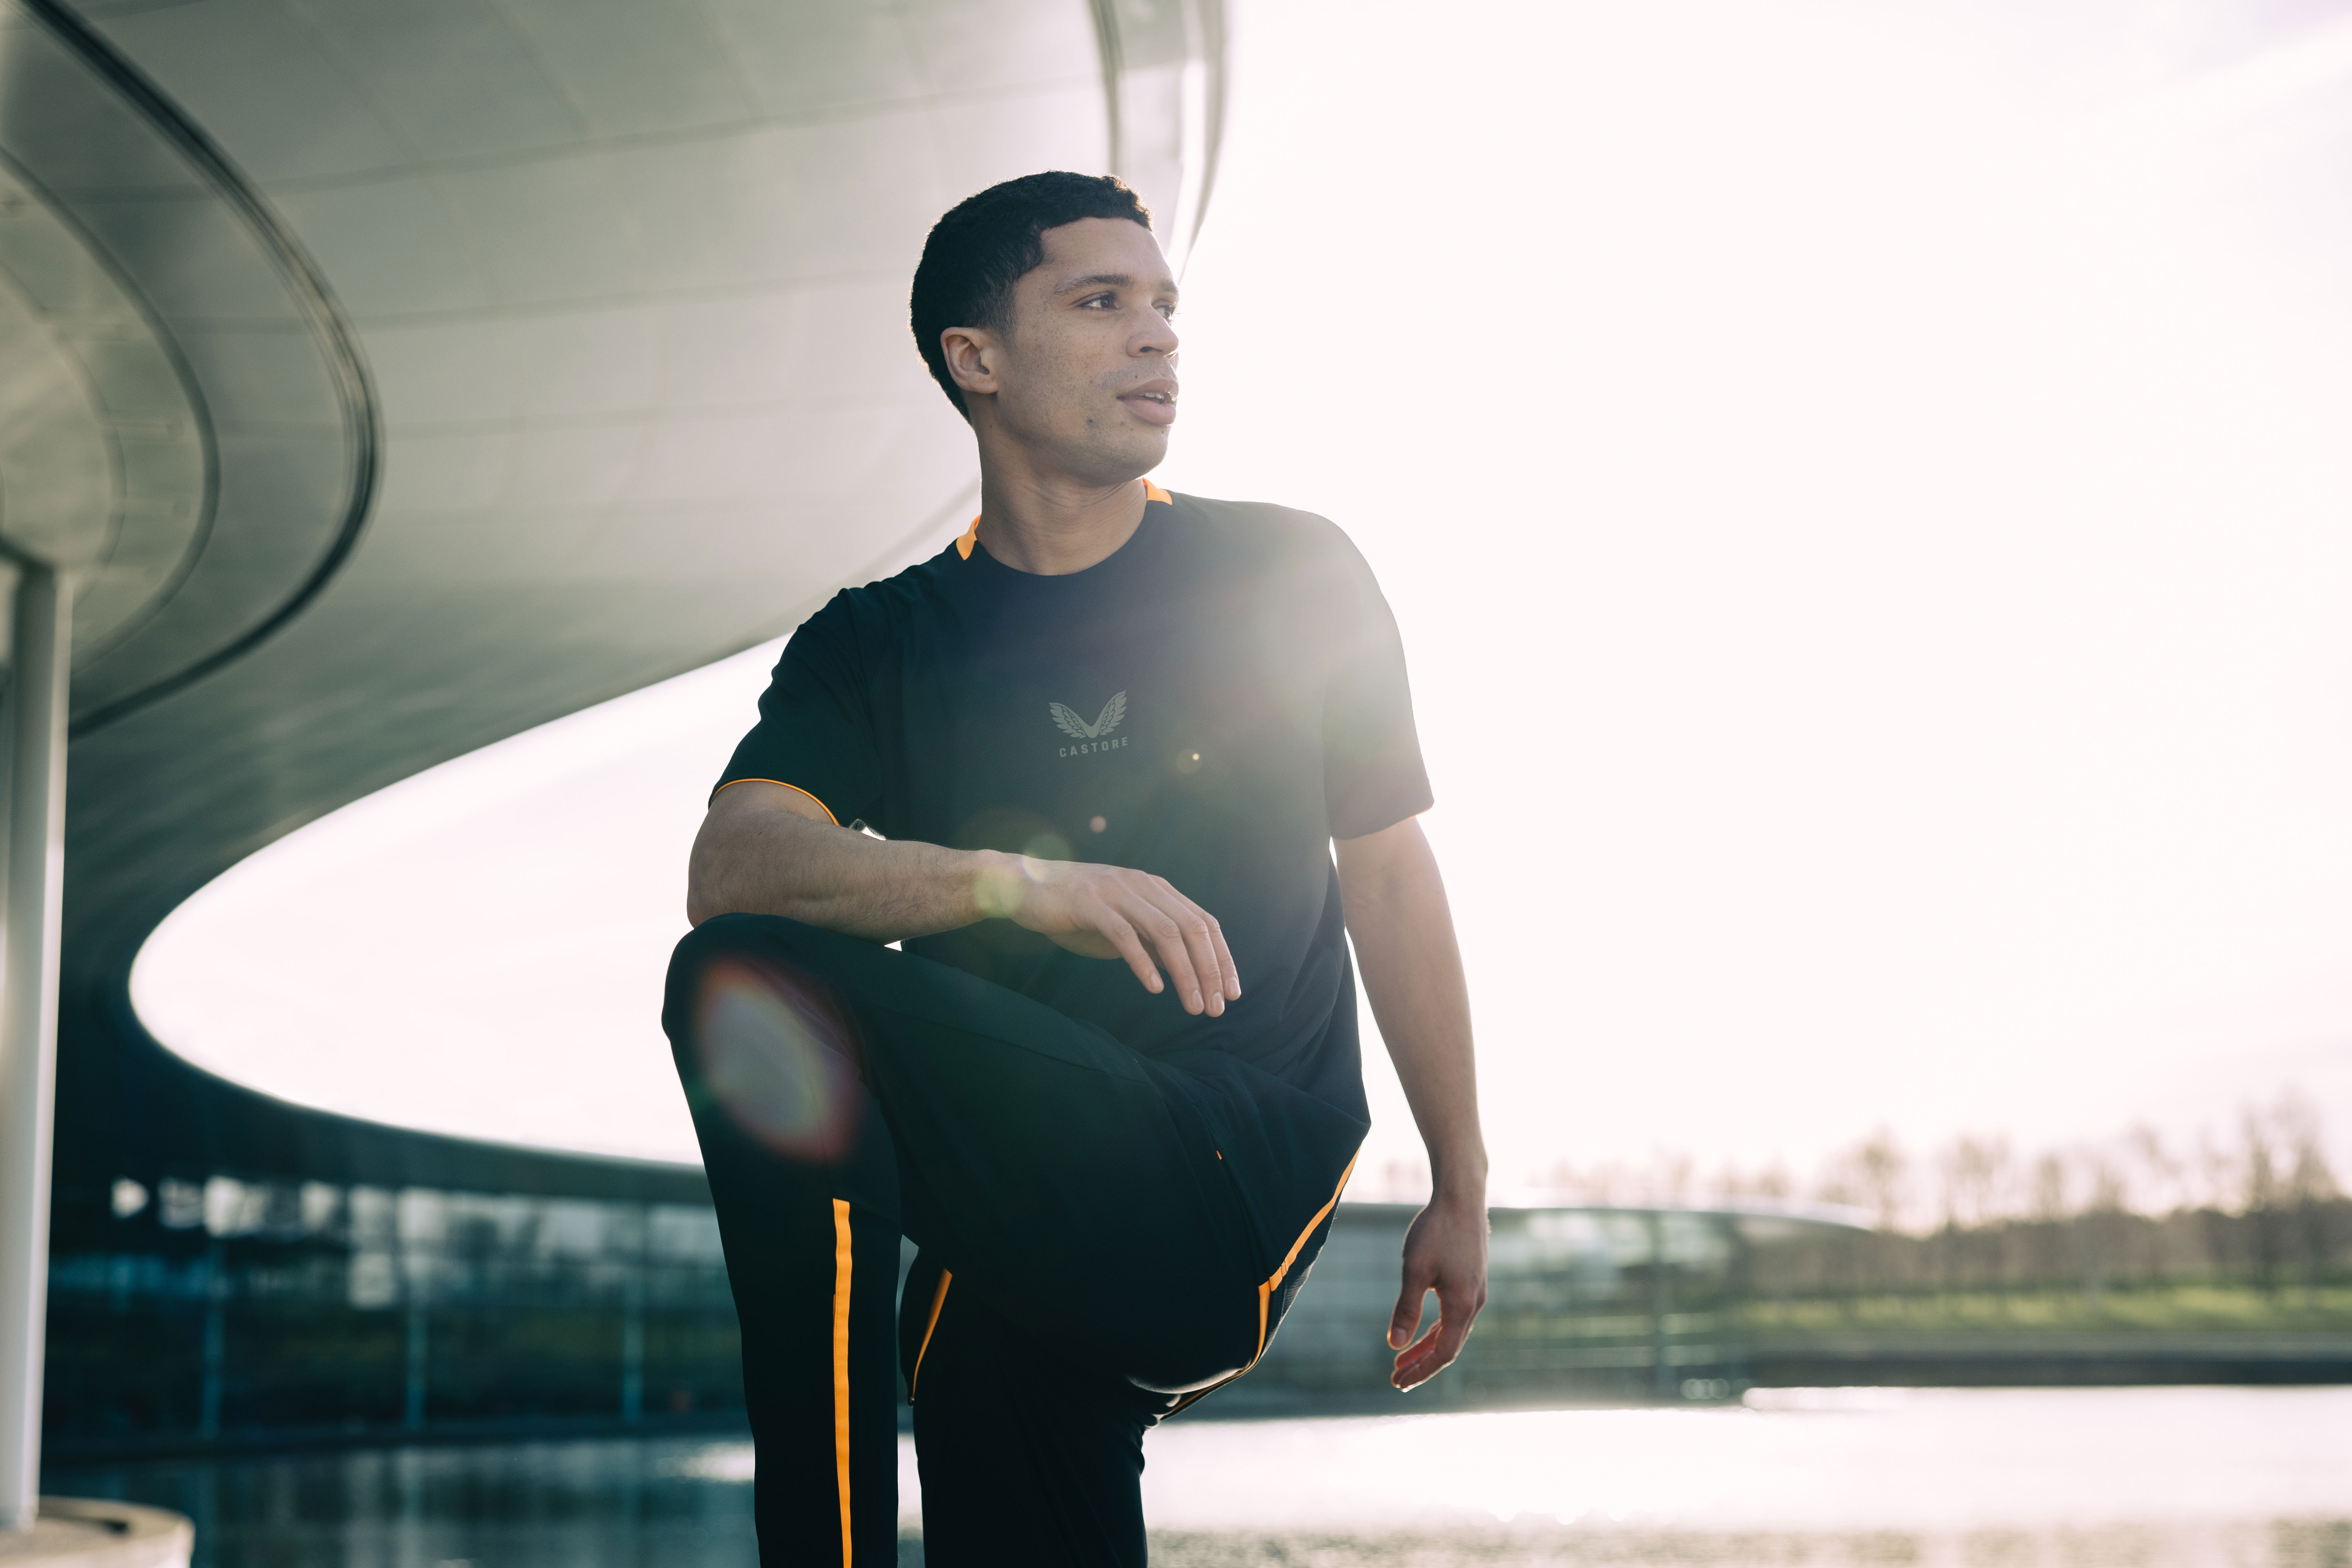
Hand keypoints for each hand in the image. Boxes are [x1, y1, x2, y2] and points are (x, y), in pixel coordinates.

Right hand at [978, 855, 1241, 1016]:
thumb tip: (1187, 971)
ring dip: (1184, 973)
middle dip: (1210, 970)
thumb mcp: (1123, 925)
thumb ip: (1152, 941)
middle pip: (1192, 927)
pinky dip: (1142, 962)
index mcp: (1156, 889)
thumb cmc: (1075, 911)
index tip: (1232, 992)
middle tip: (1217, 1008)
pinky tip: (1154, 988)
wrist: (1022, 886)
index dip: (1222, 957)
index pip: (1203, 922)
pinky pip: (1123, 934)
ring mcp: (1116, 891)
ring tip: (1193, 1005)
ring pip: (1164, 932)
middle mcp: (1142, 885)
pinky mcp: (1089, 903)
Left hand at [1387, 1195, 1488, 1389]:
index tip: (1398, 1382)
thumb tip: (1395, 1344)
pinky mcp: (1471, 1280)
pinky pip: (1454, 1316)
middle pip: (1449, 1347)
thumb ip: (1407, 1308)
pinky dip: (1436, 1329)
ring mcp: (1475, 1292)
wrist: (1461, 1198)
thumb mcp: (1415, 1269)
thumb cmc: (1436, 1231)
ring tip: (1402, 1360)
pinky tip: (1420, 1333)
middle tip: (1396, 1380)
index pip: (1444, 1353)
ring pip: (1452, 1331)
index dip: (1421, 1370)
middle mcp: (1474, 1303)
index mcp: (1462, 1305)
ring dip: (1427, 1347)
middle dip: (1422, 1364)